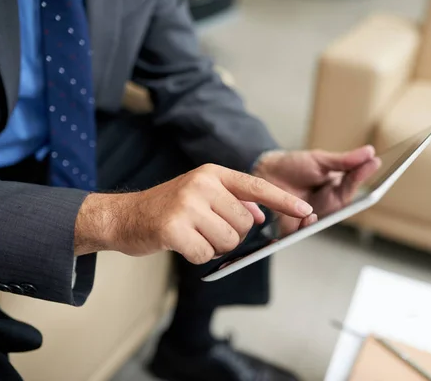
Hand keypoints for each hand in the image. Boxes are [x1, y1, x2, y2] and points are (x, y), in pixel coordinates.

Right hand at [74, 164, 312, 263]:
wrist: (124, 216)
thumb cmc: (167, 207)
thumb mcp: (201, 194)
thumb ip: (232, 201)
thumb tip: (261, 216)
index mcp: (212, 174)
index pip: (256, 187)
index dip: (283, 201)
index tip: (306, 211)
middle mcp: (202, 185)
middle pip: (244, 224)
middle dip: (230, 234)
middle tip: (205, 229)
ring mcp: (187, 205)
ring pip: (228, 241)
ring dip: (213, 246)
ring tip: (192, 234)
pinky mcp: (173, 228)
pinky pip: (205, 254)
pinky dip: (196, 255)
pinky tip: (181, 244)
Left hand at [253, 146, 380, 234]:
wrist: (264, 172)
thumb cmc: (293, 166)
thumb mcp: (320, 160)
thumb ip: (344, 161)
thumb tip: (369, 152)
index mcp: (337, 188)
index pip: (354, 182)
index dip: (363, 174)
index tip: (375, 162)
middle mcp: (329, 204)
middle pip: (344, 202)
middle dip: (352, 192)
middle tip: (355, 177)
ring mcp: (314, 216)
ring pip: (327, 218)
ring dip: (332, 209)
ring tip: (337, 193)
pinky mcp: (297, 227)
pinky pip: (305, 230)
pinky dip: (309, 224)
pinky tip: (311, 215)